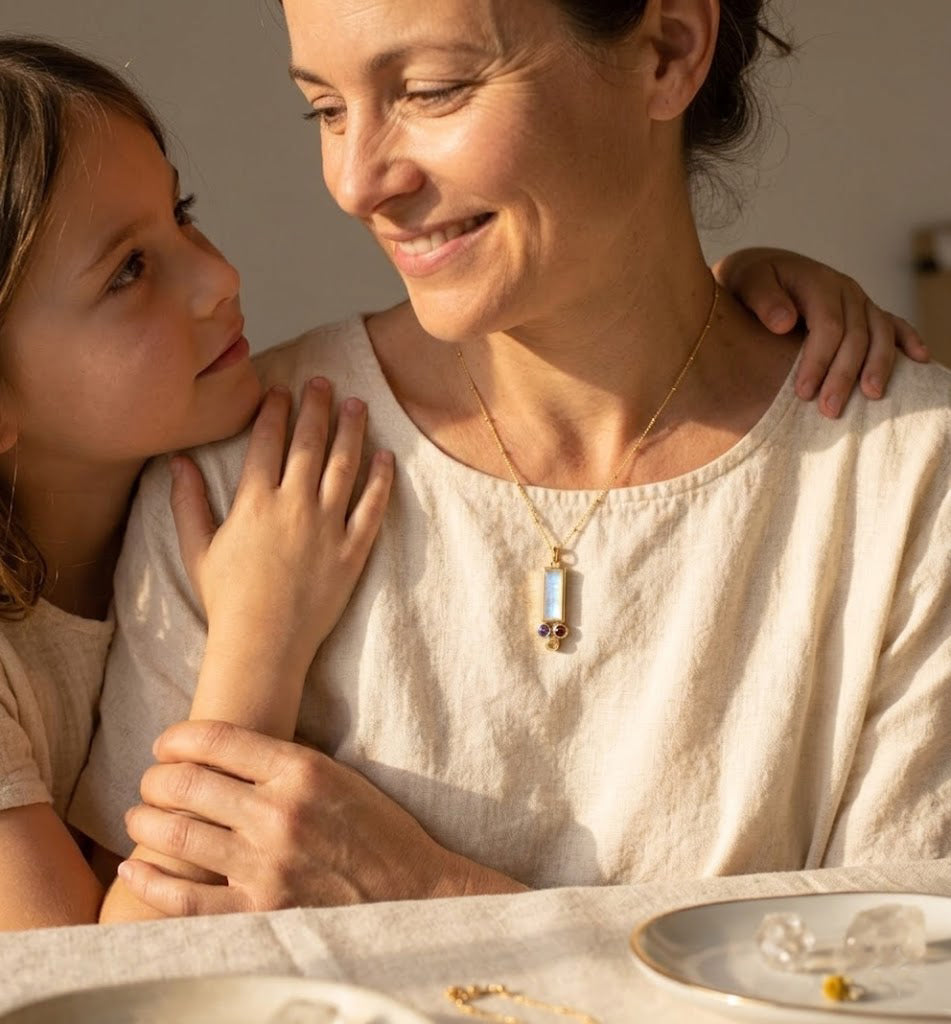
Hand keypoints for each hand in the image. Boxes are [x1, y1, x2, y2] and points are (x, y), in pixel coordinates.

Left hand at [116, 721, 524, 916]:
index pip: (216, 740)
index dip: (177, 738)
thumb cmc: (376, 829)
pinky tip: (134, 867)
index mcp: (301, 770)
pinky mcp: (259, 912)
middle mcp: (278, 813)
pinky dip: (150, 881)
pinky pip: (185, 898)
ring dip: (145, 822)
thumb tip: (221, 754)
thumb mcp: (338, 775)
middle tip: (150, 781)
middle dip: (155, 778)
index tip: (165, 744)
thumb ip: (282, 764)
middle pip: (187, 783)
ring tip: (140, 818)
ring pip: (178, 835)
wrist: (415, 893)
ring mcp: (266, 865)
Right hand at [170, 379, 393, 721]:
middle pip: (309, 443)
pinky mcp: (352, 551)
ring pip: (344, 466)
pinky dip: (381, 481)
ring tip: (357, 405)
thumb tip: (177, 461)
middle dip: (316, 407)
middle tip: (324, 381)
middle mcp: (293, 505)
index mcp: (254, 501)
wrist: (262, 645)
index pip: (267, 441)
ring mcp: (326, 527)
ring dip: (351, 431)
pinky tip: (386, 457)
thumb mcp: (197, 549)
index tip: (281, 389)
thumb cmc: (226, 600)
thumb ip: (188, 502)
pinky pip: (372, 508)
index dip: (275, 409)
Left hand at [714, 248, 928, 417]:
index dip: (819, 360)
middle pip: (855, 335)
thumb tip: (784, 323)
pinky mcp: (865, 311)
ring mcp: (859, 300)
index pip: (827, 325)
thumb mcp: (746, 282)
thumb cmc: (748, 282)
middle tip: (830, 410)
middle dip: (844, 375)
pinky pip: (893, 324)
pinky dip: (909, 340)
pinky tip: (920, 360)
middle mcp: (844, 290)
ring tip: (871, 397)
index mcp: (817, 282)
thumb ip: (763, 299)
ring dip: (879, 366)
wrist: (759, 271)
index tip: (803, 392)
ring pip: (880, 333)